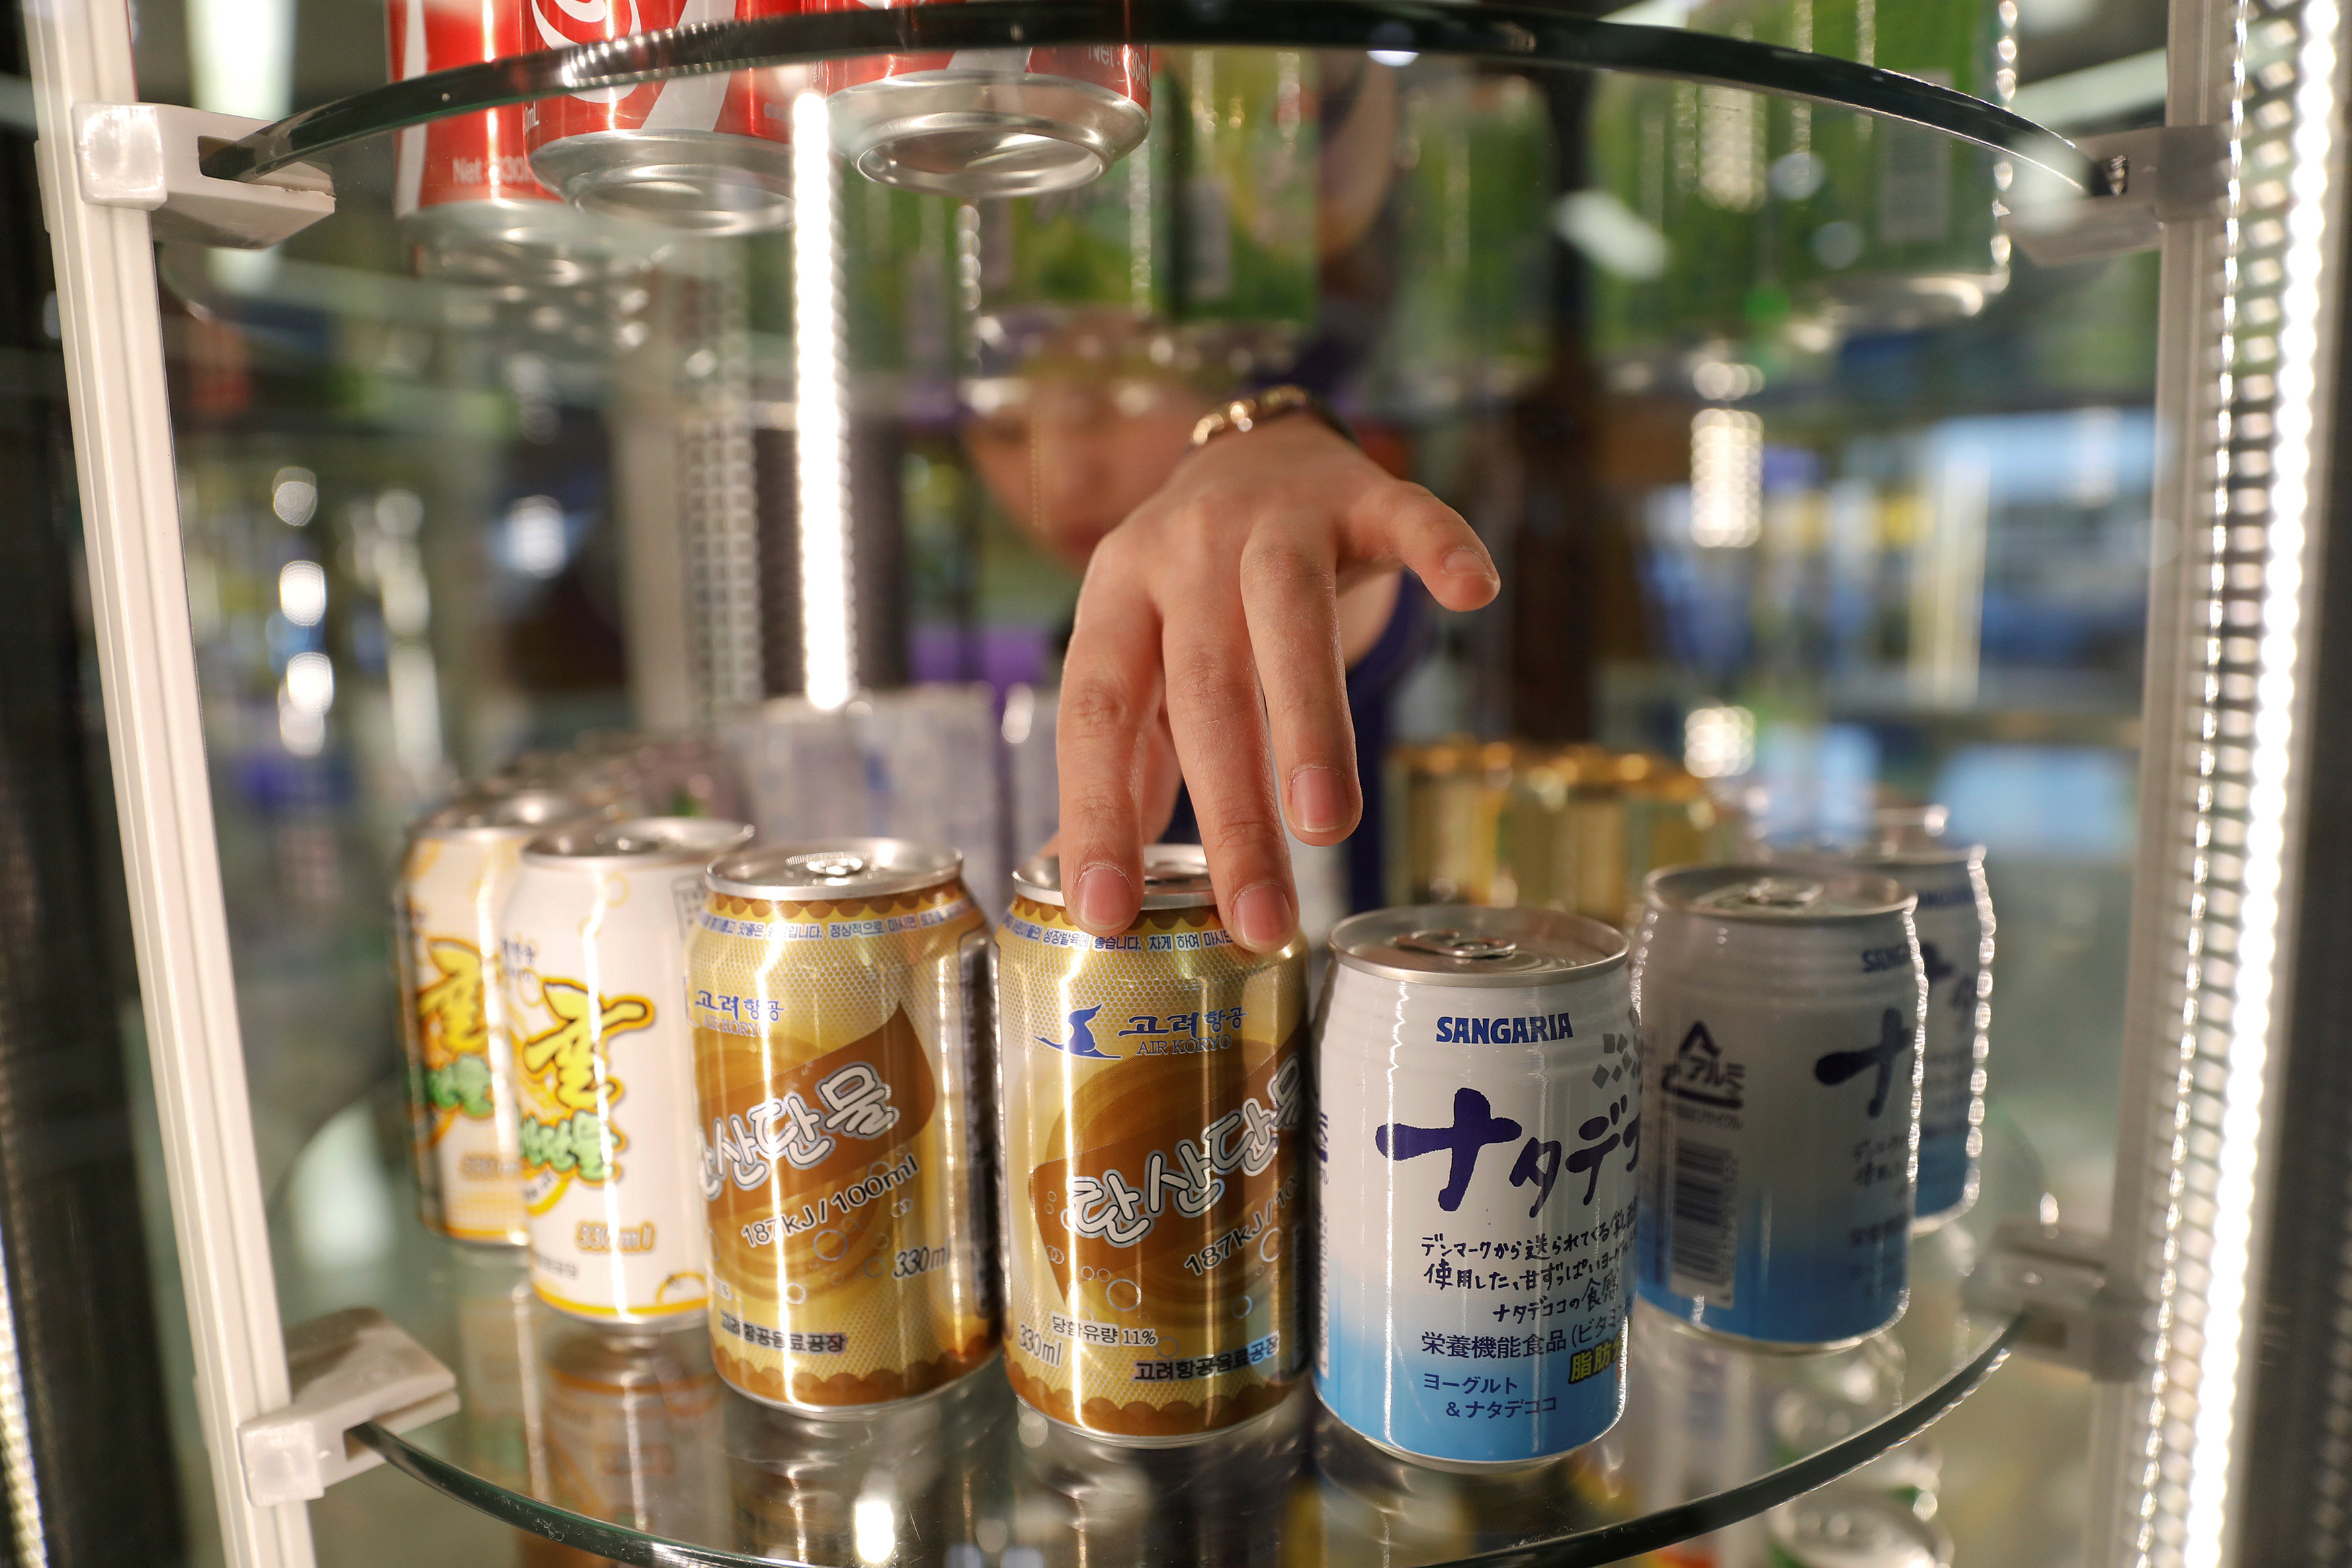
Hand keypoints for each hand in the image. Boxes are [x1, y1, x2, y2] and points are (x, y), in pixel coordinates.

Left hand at [1057, 415, 1500, 950]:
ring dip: (1309, 721)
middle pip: (1205, 685)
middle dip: (1232, 812)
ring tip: (1326, 828)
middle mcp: (1186, 551)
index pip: (1096, 714)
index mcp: (1117, 599)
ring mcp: (1275, 517)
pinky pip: (1407, 514)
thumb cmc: (1194, 593)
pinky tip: (1472, 594)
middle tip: (1260, 917)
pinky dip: (1440, 547)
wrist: (1257, 451)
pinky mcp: (1362, 493)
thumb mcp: (1142, 664)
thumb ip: (1125, 769)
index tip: (1109, 913)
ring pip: (1289, 614)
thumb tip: (1086, 902)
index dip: (1097, 813)